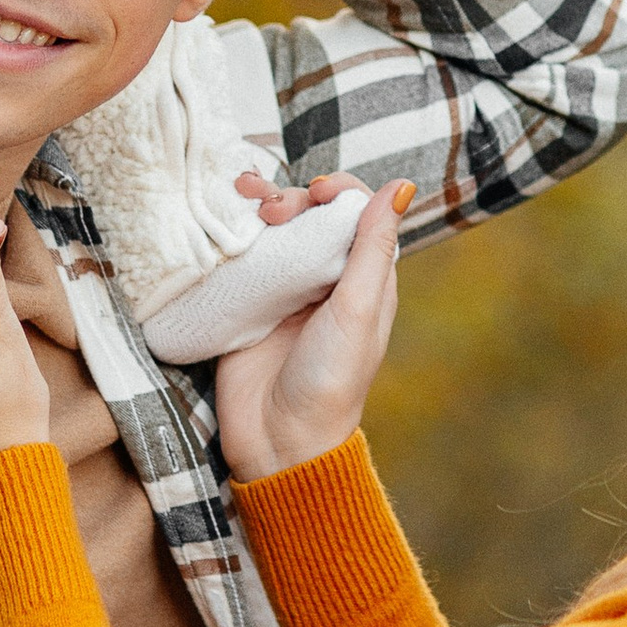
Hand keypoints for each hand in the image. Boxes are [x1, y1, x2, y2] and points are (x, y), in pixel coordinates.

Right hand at [213, 174, 407, 482]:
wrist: (277, 440)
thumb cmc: (329, 381)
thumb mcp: (357, 310)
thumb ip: (374, 248)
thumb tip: (402, 185)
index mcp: (363, 279)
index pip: (355, 214)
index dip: (337, 191)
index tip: (317, 194)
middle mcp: (324, 279)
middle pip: (310, 215)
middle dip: (293, 198)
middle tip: (273, 212)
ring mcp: (282, 290)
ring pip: (274, 229)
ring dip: (261, 206)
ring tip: (246, 200)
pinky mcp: (246, 303)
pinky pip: (240, 254)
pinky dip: (232, 230)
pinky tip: (224, 214)